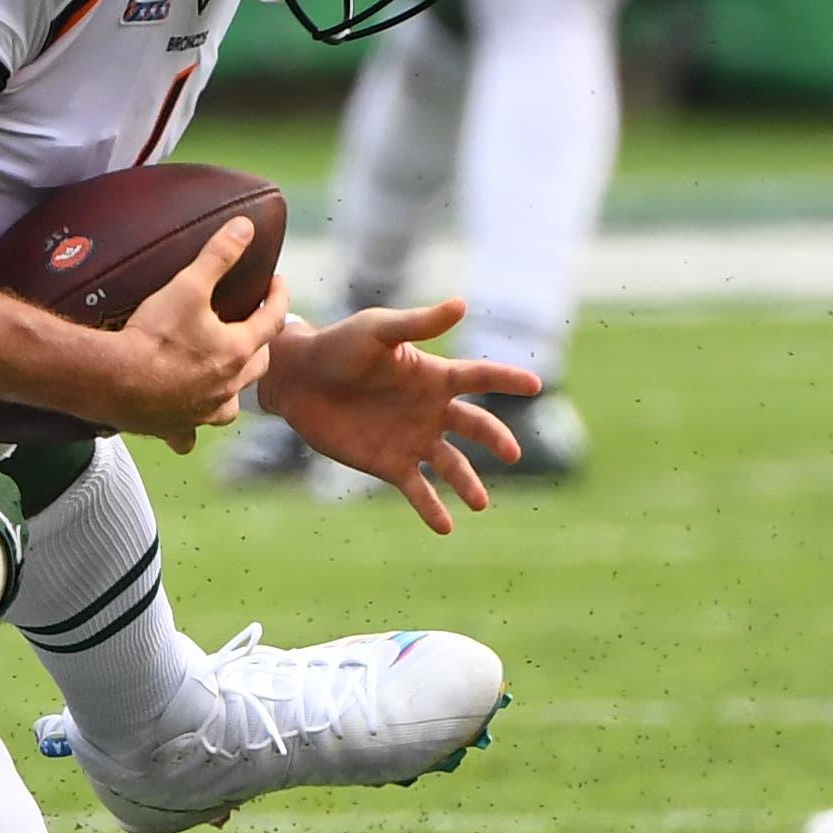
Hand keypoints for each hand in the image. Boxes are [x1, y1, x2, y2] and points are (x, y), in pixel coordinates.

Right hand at [85, 223, 284, 453]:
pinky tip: (184, 424)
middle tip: (252, 326)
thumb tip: (245, 227)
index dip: (278, 296)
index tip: (276, 283)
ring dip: (232, 390)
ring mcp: (202, 412)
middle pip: (258, 365)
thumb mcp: (187, 286)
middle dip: (260, 343)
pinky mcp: (175, 427)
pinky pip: (188, 434)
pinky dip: (189, 428)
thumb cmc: (153, 336)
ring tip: (224, 376)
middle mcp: (227, 387)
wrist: (113, 379)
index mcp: (237, 351)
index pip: (273, 320)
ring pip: (231, 405)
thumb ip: (218, 255)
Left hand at [260, 297, 540, 533]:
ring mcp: (412, 439)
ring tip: (480, 503)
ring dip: (468, 484)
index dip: (507, 380)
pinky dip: (432, 509)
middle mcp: (431, 410)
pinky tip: (445, 527)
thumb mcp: (377, 330)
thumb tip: (462, 305)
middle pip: (474, 427)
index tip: (534, 385)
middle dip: (495, 440)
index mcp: (433, 376)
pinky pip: (418, 490)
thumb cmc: (337, 346)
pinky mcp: (389, 464)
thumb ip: (418, 324)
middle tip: (512, 453)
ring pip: (452, 465)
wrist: (298, 380)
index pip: (479, 378)